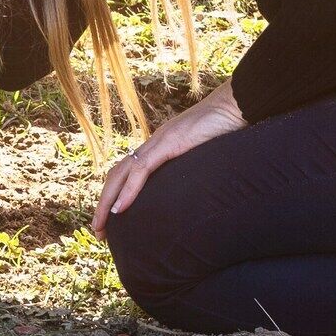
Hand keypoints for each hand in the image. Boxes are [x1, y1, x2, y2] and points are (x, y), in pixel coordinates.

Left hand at [93, 83, 244, 236]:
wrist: (238, 105)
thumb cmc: (229, 130)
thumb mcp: (207, 157)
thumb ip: (196, 170)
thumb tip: (201, 197)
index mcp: (161, 147)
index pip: (128, 172)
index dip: (115, 195)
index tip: (111, 220)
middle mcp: (154, 144)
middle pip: (117, 175)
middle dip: (104, 203)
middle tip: (97, 231)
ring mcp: (160, 141)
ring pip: (122, 173)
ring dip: (107, 201)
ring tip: (100, 225)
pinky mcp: (170, 142)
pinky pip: (142, 169)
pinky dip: (128, 190)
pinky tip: (120, 208)